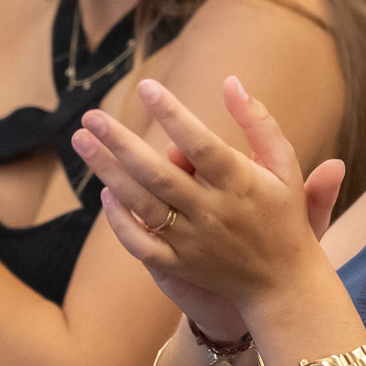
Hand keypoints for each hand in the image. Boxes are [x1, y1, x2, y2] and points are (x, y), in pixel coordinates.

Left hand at [71, 76, 344, 321]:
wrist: (284, 284)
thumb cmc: (283, 215)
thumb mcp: (284, 165)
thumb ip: (258, 122)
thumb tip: (230, 81)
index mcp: (240, 183)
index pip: (200, 144)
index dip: (173, 115)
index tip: (147, 87)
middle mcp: (213, 212)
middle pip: (159, 174)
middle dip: (121, 143)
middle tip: (92, 116)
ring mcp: (193, 241)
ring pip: (143, 204)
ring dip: (108, 172)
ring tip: (82, 141)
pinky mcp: (180, 265)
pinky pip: (141, 244)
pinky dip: (120, 221)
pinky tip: (104, 193)